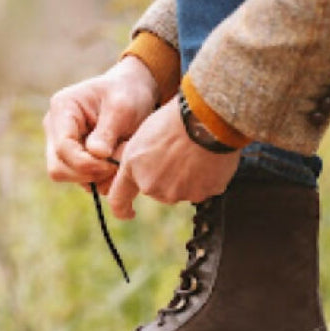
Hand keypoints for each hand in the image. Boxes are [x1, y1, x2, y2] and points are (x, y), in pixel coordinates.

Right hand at [43, 56, 158, 194]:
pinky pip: (81, 179)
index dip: (85, 163)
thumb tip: (97, 155)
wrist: (133, 91)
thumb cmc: (128, 93)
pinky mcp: (73, 157)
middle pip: (58, 168)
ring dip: (96, 177)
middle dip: (88, 173)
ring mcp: (61, 144)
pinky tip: (117, 165)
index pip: (63, 147)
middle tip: (116, 167)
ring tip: (120, 161)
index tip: (112, 164)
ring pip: (68, 176)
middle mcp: (55, 128)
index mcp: (62, 109)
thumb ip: (108, 131)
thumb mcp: (123, 107)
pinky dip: (100, 179)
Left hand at [107, 97, 240, 217]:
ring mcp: (176, 192)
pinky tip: (210, 157)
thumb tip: (151, 168)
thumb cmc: (176, 117)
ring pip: (182, 190)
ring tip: (197, 151)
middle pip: (158, 190)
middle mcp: (152, 185)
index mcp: (133, 167)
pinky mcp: (200, 194)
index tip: (128, 214)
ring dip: (189, 177)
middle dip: (167, 178)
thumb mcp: (147, 133)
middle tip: (181, 154)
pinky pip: (204, 189)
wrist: (206, 119)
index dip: (122, 209)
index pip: (118, 198)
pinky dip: (207, 177)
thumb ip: (143, 158)